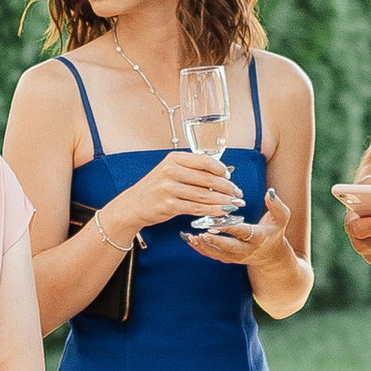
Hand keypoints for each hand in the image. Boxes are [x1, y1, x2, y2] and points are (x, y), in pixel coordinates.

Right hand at [110, 148, 243, 235]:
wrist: (133, 205)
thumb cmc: (155, 188)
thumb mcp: (170, 171)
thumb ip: (191, 170)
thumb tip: (222, 174)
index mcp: (173, 159)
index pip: (204, 160)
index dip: (221, 169)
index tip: (229, 176)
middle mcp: (170, 171)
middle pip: (207, 179)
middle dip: (227, 187)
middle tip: (238, 193)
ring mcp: (168, 189)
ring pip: (204, 195)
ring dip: (223, 200)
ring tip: (235, 203)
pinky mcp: (169, 206)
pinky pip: (197, 208)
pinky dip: (213, 211)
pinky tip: (223, 212)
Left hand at [187, 187, 294, 270]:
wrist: (271, 255)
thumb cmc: (274, 230)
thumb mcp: (281, 217)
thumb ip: (276, 205)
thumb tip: (269, 191)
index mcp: (259, 238)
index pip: (243, 232)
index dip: (230, 228)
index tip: (216, 222)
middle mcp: (247, 250)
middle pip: (229, 247)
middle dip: (215, 241)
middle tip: (202, 233)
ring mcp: (237, 257)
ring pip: (218, 254)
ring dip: (203, 246)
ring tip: (190, 237)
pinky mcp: (229, 259)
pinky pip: (213, 255)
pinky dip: (201, 249)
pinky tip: (190, 240)